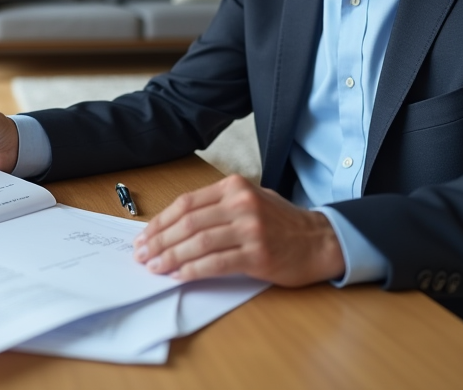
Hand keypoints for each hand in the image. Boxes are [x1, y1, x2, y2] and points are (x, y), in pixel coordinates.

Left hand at [132, 174, 344, 285]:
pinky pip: (216, 263)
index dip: (160, 222)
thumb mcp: (249, 200)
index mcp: (234, 187)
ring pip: (198, 243)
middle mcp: (241, 204)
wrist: (320, 240)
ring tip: (154, 267)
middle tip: (142, 255)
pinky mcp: (258, 255)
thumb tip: (172, 226)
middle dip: (159, 241)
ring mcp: (250, 229)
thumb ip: (215, 207)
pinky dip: (192, 270)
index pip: (186, 204)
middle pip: (187, 223)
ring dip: (170, 258)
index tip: (144, 237)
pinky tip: (178, 276)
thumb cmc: (281, 223)